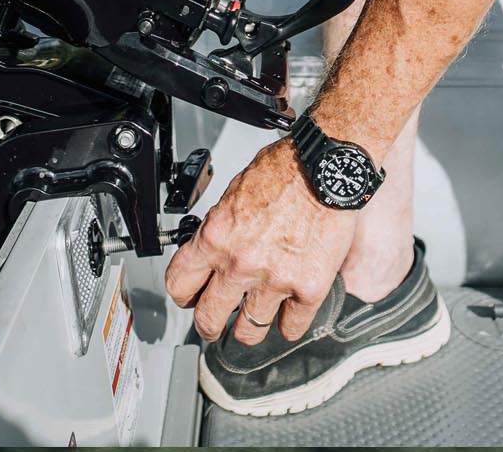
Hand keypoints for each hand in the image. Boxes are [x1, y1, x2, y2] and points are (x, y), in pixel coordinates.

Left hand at [165, 139, 357, 344]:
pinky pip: (291, 327)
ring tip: (251, 321)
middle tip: (213, 324)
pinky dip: (288, 324)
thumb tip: (211, 253)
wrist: (323, 170)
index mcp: (216, 237)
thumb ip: (220, 231)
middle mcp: (241, 263)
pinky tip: (286, 313)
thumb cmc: (282, 174)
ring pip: (249, 331)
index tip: (189, 297)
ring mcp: (275, 280)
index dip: (182, 294)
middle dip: (208, 325)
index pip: (179, 283)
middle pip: (209, 318)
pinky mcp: (309, 289)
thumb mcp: (232, 196)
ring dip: (248, 329)